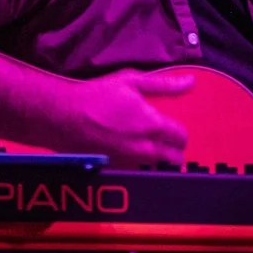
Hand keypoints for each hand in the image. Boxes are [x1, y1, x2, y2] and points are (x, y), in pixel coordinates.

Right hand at [51, 69, 193, 165]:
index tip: (172, 129)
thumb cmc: (96, 96)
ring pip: (154, 166)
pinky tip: (126, 152)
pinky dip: (136, 164)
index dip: (179, 133)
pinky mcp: (113, 168)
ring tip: (144, 146)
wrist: (61, 116)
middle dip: (173, 150)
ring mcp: (129, 161)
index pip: (181, 137)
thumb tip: (191, 83)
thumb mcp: (131, 82)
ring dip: (155, 159)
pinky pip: (135, 171)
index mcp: (152, 126)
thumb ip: (164, 85)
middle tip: (164, 141)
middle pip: (173, 158)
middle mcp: (144, 148)